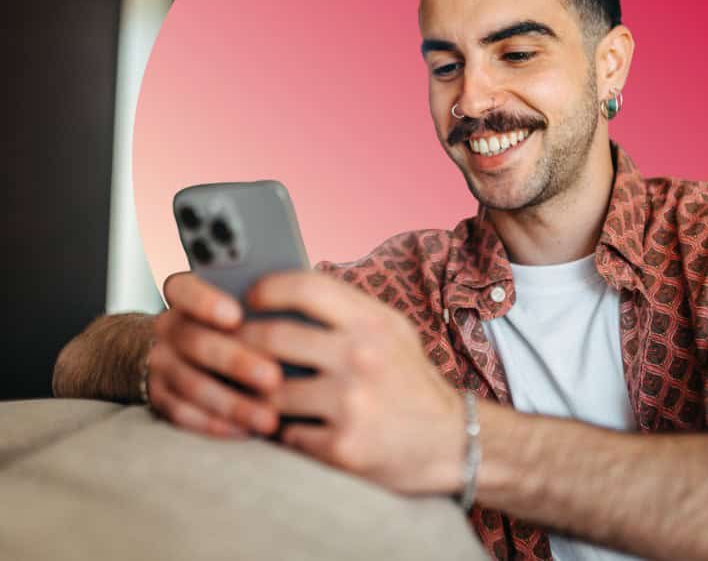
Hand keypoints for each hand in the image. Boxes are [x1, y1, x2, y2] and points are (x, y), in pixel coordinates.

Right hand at [148, 272, 283, 437]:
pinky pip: (184, 415)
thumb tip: (310, 300)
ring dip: (232, 403)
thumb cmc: (238, 321)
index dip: (205, 301)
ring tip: (269, 418)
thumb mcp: (246, 303)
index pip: (182, 288)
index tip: (236, 316)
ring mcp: (162, 364)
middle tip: (273, 377)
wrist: (188, 352)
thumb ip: (267, 301)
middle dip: (236, 361)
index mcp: (187, 295)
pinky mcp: (160, 398)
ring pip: (191, 384)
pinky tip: (248, 431)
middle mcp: (169, 327)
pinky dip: (217, 425)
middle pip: (195, 341)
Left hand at [235, 270, 464, 494]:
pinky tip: (284, 429)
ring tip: (250, 393)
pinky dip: (279, 432)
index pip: (306, 287)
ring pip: (269, 392)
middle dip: (240, 344)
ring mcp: (351, 403)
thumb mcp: (392, 332)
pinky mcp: (342, 448)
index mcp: (372, 322)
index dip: (267, 289)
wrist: (451, 443)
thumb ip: (347, 312)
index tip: (249, 299)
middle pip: (273, 338)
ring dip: (253, 395)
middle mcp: (362, 357)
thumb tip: (284, 294)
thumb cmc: (411, 383)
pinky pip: (285, 435)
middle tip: (229, 349)